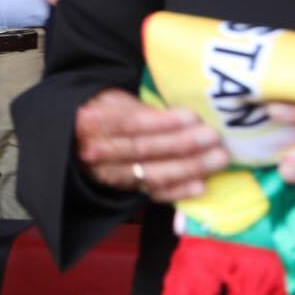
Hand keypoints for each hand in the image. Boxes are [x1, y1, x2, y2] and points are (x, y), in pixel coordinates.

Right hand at [75, 88, 226, 201]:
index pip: (131, 124)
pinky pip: (153, 194)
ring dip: (188, 168)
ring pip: (152, 174)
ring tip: (217, 158)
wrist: (77, 142)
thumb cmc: (102, 113)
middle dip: (183, 145)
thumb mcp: (112, 100)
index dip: (163, 122)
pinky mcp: (125, 191)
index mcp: (92, 123)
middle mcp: (98, 153)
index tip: (193, 117)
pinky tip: (200, 186)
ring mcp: (111, 176)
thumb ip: (139, 108)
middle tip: (214, 138)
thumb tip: (177, 115)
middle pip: (144, 150)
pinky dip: (178, 191)